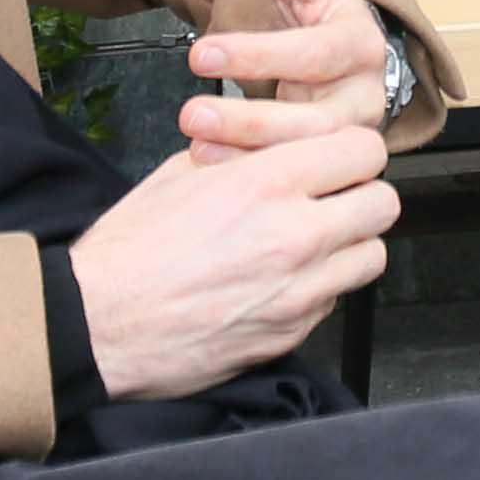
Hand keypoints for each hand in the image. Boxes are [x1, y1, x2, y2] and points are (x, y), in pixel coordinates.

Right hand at [71, 117, 397, 396]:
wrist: (95, 323)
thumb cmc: (127, 251)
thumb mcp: (179, 173)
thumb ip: (242, 154)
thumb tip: (274, 146)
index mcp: (267, 183)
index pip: (363, 149)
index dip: (350, 151)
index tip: (336, 158)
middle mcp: (295, 236)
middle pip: (383, 203)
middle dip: (360, 196)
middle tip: (332, 198)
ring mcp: (299, 291)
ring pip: (372, 256)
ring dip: (350, 245)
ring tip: (313, 241)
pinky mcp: (292, 333)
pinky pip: (335, 300)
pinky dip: (321, 287)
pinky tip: (283, 280)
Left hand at [179, 0, 395, 150]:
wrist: (334, 42)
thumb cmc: (321, 6)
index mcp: (361, 44)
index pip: (316, 53)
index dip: (258, 55)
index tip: (199, 55)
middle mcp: (364, 95)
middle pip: (316, 120)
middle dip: (250, 119)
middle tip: (192, 113)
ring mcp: (348, 133)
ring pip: (305, 155)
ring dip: (245, 151)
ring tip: (196, 141)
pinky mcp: (328, 160)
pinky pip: (292, 172)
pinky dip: (245, 167)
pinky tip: (209, 159)